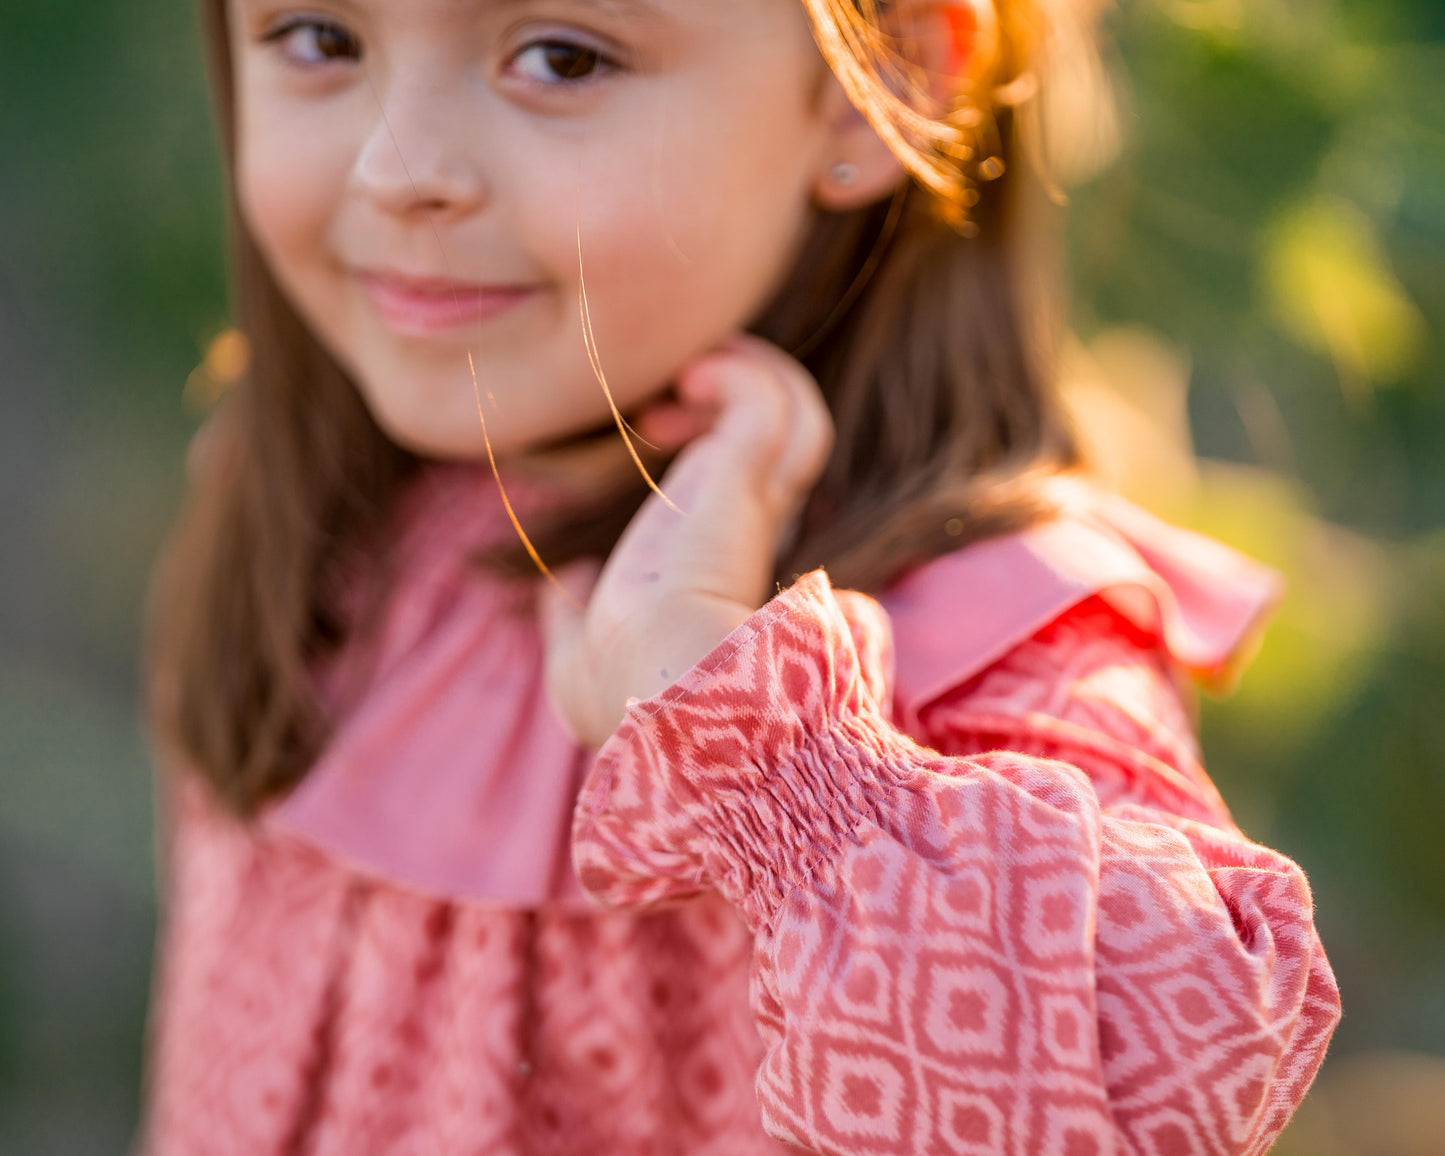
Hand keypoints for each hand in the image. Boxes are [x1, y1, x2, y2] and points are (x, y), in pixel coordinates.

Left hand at [539, 335, 833, 748]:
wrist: (656, 692)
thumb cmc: (622, 692)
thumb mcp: (580, 654)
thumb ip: (570, 616)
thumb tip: (569, 583)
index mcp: (725, 566)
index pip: (758, 493)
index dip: (721, 447)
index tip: (658, 427)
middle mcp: (755, 530)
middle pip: (789, 442)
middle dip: (737, 396)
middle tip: (670, 393)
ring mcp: (757, 503)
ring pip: (798, 415)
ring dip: (746, 375)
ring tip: (684, 375)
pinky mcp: (745, 478)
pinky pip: (767, 399)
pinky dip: (736, 372)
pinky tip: (686, 381)